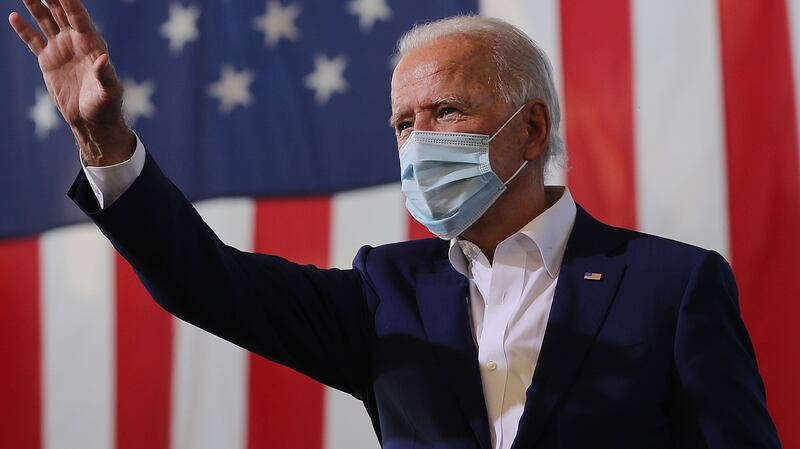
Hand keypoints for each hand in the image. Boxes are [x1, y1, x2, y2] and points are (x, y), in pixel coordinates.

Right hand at [9, 0, 134, 165]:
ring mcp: (61, 49)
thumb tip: (103, 59)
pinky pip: (33, 40)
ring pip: (46, 21)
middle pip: (61, 12)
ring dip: (35, 5)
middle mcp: (76, 42)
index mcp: (92, 44)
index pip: (78, 16)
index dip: (69, 0)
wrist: (91, 121)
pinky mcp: (48, 61)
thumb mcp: (109, 92)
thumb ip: (105, 75)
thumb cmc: (106, 106)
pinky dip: (24, 29)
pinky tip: (14, 16)